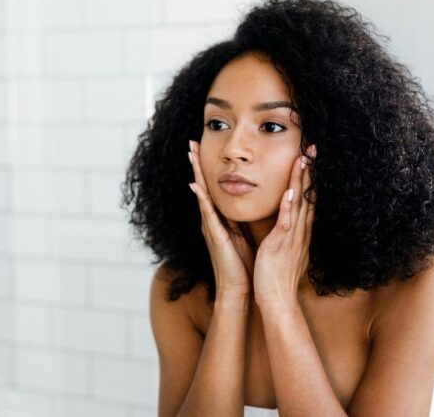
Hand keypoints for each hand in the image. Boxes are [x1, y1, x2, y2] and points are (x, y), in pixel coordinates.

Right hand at [188, 140, 254, 298]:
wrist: (237, 289)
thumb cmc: (242, 265)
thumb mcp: (242, 236)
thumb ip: (239, 221)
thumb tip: (243, 206)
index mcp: (220, 220)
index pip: (212, 189)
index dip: (206, 169)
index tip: (202, 149)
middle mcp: (211, 221)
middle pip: (202, 187)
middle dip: (197, 165)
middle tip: (190, 143)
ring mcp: (210, 227)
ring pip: (202, 195)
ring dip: (196, 174)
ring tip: (190, 155)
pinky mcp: (215, 236)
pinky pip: (207, 213)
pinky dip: (201, 199)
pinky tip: (196, 185)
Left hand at [253, 145, 316, 306]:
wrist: (277, 300)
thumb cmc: (277, 276)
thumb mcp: (285, 250)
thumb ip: (287, 234)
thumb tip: (288, 223)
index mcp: (298, 232)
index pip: (306, 199)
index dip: (309, 178)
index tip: (310, 157)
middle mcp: (299, 231)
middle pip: (307, 196)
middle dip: (310, 172)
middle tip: (312, 148)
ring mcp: (292, 237)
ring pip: (299, 204)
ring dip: (301, 181)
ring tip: (304, 159)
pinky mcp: (281, 245)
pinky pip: (286, 222)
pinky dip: (289, 207)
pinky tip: (290, 191)